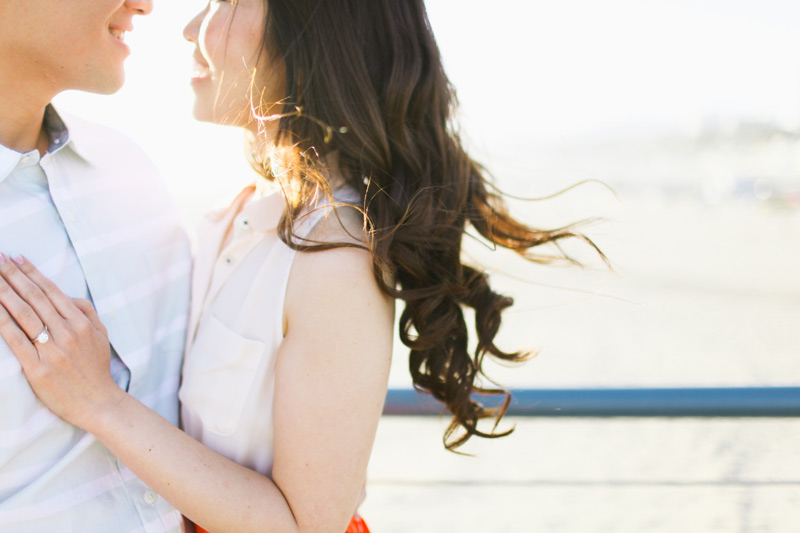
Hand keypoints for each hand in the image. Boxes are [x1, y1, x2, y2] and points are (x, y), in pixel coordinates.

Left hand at [0, 254, 122, 428]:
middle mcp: (67, 333)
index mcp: (82, 323)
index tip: (16, 258)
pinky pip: (15, 340)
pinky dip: (2, 321)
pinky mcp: (37, 368)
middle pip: (35, 298)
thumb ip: (87, 311)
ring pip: (23, 315)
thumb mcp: (102, 335)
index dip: (32, 272)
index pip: (52, 291)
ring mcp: (52, 350)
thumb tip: (66, 295)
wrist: (97, 402)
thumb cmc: (96, 369)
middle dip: (13, 276)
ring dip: (4, 293)